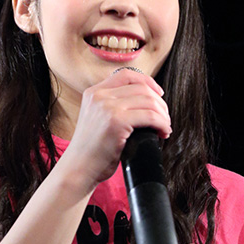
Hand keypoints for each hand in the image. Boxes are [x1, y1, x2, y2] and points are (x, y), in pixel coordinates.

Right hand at [65, 68, 170, 184]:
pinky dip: (162, 124)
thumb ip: (112, 107)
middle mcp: (99, 96)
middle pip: (141, 88)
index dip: (147, 81)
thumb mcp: (96, 119)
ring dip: (163, 114)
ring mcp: (107, 107)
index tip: (158, 94)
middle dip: (159, 103)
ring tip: (164, 127)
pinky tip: (162, 132)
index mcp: (94, 93)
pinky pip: (150, 117)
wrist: (79, 169)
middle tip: (165, 118)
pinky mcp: (116, 121)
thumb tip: (146, 103)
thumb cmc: (91, 151)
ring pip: (149, 101)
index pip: (126, 75)